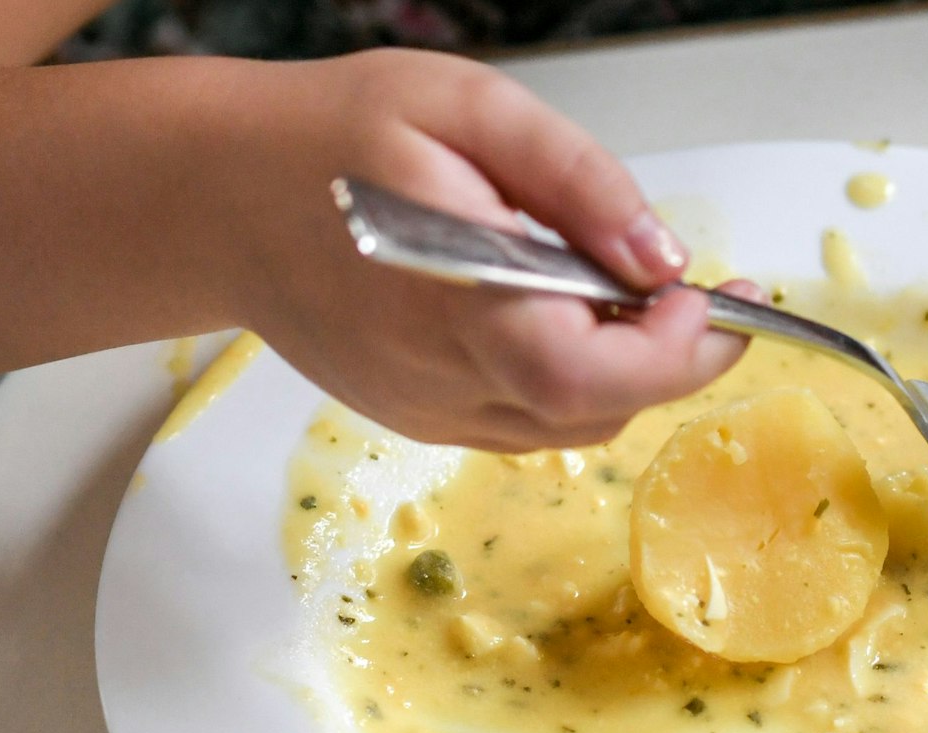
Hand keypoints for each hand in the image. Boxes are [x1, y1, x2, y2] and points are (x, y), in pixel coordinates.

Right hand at [214, 49, 750, 450]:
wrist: (217, 196)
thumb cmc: (336, 135)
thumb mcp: (470, 109)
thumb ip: (578, 181)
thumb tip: (665, 258)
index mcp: (454, 296)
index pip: (589, 373)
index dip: (674, 352)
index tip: (710, 294)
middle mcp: (440, 375)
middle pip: (594, 412)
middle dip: (669, 362)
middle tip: (695, 298)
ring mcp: (427, 410)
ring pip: (570, 428)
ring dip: (624, 374)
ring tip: (614, 292)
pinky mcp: (420, 420)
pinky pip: (528, 425)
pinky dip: (571, 385)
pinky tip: (555, 317)